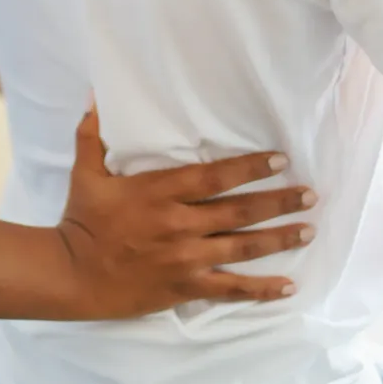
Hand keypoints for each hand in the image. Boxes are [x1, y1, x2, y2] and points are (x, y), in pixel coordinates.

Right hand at [54, 107, 315, 317]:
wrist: (71, 274)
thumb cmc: (81, 219)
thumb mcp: (85, 172)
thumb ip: (93, 133)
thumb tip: (95, 94)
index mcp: (159, 193)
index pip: (214, 177)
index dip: (250, 167)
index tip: (280, 160)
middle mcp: (179, 225)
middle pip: (240, 211)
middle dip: (279, 201)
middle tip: (311, 194)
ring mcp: (185, 259)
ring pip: (243, 247)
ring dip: (280, 238)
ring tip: (309, 229)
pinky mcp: (185, 286)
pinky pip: (231, 289)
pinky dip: (262, 289)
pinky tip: (288, 285)